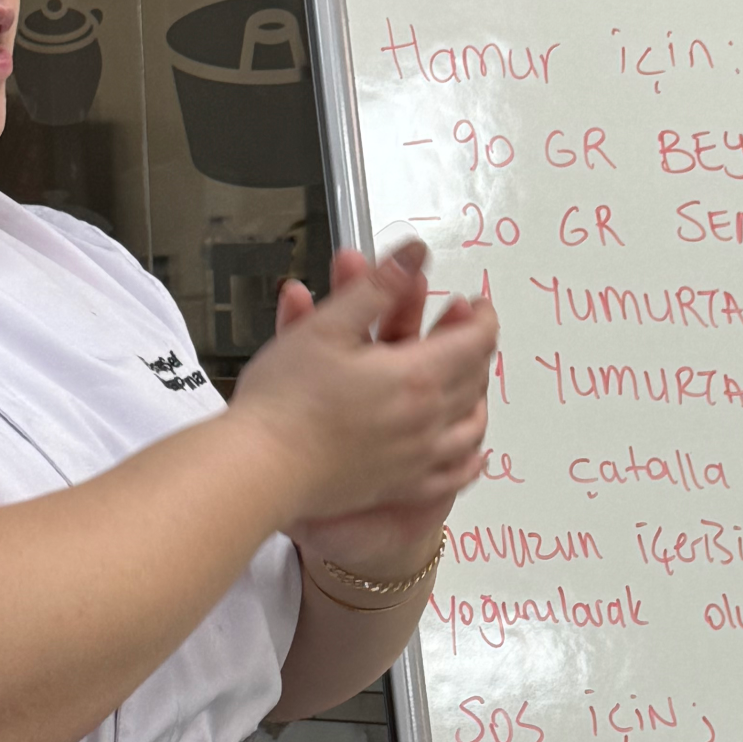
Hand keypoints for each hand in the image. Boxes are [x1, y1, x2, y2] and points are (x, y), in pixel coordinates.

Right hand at [231, 241, 495, 532]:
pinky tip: (473, 454)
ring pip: (471, 425)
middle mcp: (428, 420)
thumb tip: (415, 255)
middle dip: (474, 347)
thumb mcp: (329, 325)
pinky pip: (454, 476)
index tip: (475, 306)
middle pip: (475, 379)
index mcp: (416, 376)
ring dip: (476, 397)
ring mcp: (418, 457)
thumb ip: (378, 286)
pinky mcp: (401, 486)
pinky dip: (470, 460)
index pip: (475, 341)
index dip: (481, 317)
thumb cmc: (286, 401)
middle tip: (462, 330)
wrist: (261, 469)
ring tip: (470, 381)